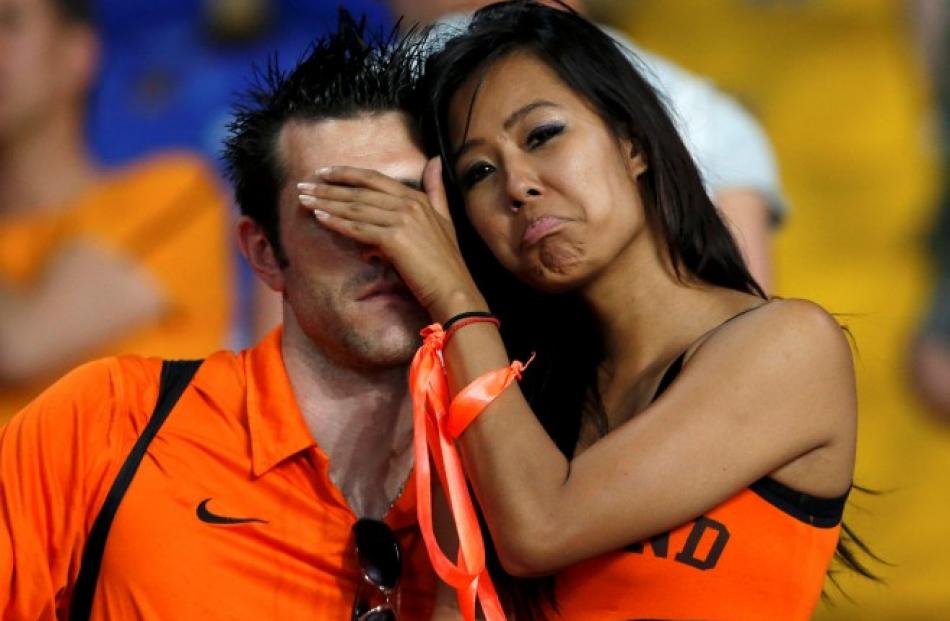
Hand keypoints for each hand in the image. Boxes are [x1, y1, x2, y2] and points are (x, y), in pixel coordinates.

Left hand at [297, 158, 486, 320]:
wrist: (453, 289)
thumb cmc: (446, 261)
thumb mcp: (444, 218)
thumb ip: (435, 190)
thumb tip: (433, 161)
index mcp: (417, 197)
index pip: (374, 178)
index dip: (346, 173)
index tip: (323, 172)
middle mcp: (409, 203)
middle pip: (360, 190)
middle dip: (327, 187)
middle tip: (302, 185)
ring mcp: (402, 220)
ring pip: (355, 207)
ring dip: (326, 203)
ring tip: (303, 199)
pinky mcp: (394, 239)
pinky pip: (359, 228)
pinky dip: (338, 223)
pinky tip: (319, 218)